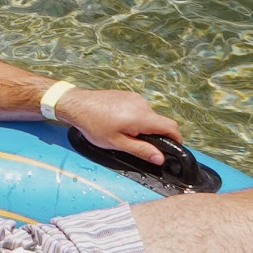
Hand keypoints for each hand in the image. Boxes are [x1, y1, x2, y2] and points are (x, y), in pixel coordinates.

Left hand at [59, 87, 180, 164]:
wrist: (76, 104)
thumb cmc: (94, 125)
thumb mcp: (118, 143)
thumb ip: (142, 150)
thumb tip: (160, 158)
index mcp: (143, 116)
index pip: (171, 127)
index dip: (176, 139)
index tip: (173, 149)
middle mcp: (142, 103)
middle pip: (160, 121)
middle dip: (155, 135)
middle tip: (139, 144)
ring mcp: (134, 97)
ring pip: (149, 115)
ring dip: (144, 126)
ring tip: (124, 133)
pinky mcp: (126, 94)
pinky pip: (139, 108)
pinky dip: (136, 117)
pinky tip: (120, 122)